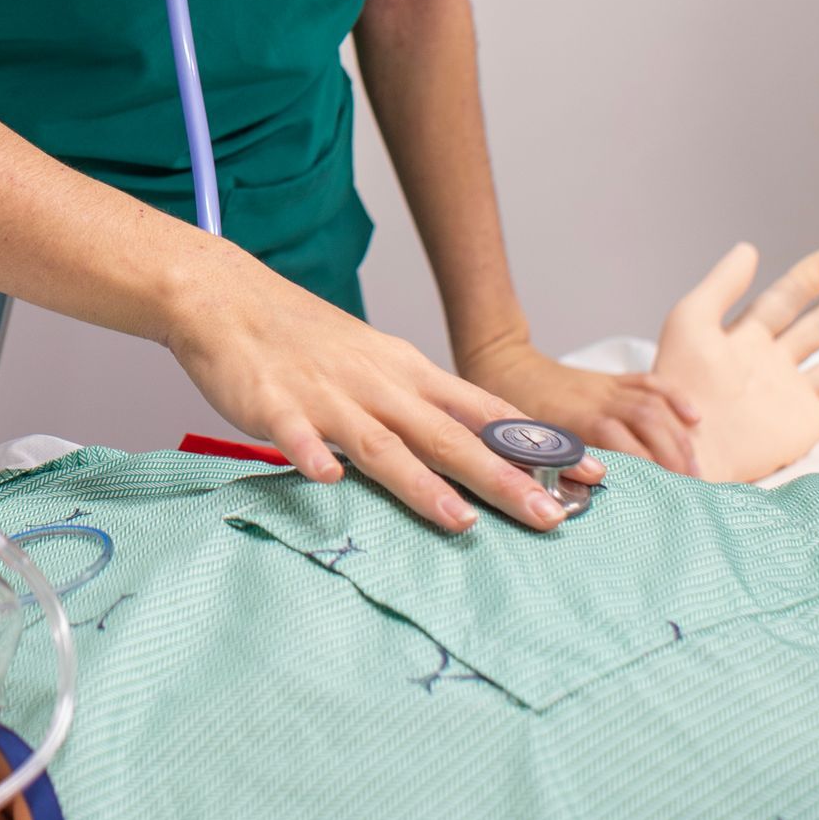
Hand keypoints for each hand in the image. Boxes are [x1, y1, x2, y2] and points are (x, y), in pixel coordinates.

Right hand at [170, 248, 598, 535]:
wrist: (227, 297)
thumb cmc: (305, 339)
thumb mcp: (380, 363)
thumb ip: (426, 406)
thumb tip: (484, 448)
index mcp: (407, 373)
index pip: (486, 413)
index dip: (537, 445)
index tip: (591, 475)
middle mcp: (378, 384)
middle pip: (448, 437)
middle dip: (503, 478)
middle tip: (552, 517)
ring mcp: (325, 394)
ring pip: (382, 442)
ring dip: (421, 483)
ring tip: (460, 522)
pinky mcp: (271, 404)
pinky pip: (294, 433)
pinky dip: (311, 453)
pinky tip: (326, 479)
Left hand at [463, 335, 699, 475]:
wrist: (501, 362)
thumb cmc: (506, 412)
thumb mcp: (521, 445)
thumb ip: (551, 470)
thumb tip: (567, 506)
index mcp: (574, 420)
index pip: (623, 444)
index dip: (647, 467)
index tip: (663, 496)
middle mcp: (597, 401)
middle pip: (648, 425)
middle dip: (674, 458)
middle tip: (690, 491)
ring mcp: (606, 388)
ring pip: (654, 407)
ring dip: (679, 438)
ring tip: (695, 471)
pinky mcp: (610, 379)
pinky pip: (649, 382)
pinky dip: (674, 398)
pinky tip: (693, 419)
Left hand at [651, 243, 818, 484]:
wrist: (684, 443)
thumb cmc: (679, 382)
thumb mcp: (691, 320)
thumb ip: (721, 285)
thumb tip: (748, 248)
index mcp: (746, 337)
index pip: (787, 296)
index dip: (812, 274)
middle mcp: (772, 363)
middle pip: (817, 326)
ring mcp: (790, 394)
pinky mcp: (803, 426)